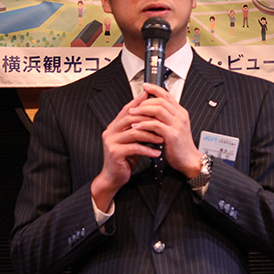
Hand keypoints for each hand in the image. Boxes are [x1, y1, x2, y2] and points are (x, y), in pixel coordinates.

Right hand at [90, 91, 163, 210]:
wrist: (113, 177)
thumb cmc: (125, 158)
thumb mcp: (133, 140)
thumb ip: (138, 128)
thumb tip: (153, 116)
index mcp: (114, 126)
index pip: (127, 109)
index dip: (139, 102)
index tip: (151, 96)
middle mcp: (110, 131)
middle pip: (130, 118)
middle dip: (148, 119)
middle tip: (163, 122)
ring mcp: (111, 142)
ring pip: (134, 133)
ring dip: (150, 135)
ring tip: (162, 139)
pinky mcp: (115, 153)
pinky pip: (134, 148)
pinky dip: (147, 150)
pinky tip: (156, 152)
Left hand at [130, 83, 202, 178]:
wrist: (189, 160)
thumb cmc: (180, 146)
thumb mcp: (174, 127)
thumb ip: (165, 118)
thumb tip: (150, 109)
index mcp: (180, 112)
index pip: (167, 95)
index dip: (155, 89)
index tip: (145, 86)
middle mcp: (180, 116)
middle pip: (160, 100)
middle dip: (144, 102)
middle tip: (133, 106)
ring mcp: (177, 124)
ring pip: (157, 109)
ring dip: (142, 110)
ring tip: (132, 114)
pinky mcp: (172, 135)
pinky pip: (155, 125)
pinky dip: (144, 124)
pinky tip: (136, 126)